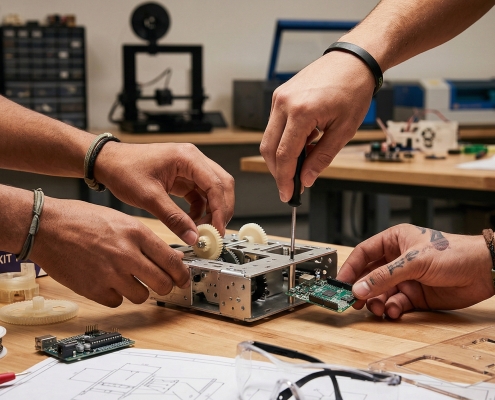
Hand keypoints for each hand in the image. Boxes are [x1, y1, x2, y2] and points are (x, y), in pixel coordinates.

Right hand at [31, 197, 189, 306]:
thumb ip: (144, 239)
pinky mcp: (93, 289)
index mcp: (136, 233)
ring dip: (139, 291)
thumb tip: (167, 257)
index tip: (184, 279)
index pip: (172, 261)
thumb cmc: (81, 219)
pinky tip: (108, 282)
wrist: (45, 227)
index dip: (182, 274)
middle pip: (162, 283)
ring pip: (141, 296)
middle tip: (162, 284)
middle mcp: (127, 255)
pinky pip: (116, 302)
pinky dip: (115, 296)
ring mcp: (110, 274)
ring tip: (128, 279)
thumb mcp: (120, 220)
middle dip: (166, 286)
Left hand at [95, 142, 234, 243]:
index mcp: (187, 157)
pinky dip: (201, 210)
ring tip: (202, 230)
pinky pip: (201, 195)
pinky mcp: (184, 177)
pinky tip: (191, 222)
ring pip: (214, 191)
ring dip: (212, 211)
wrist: (108, 162)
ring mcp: (190, 168)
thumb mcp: (149, 197)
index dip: (220, 209)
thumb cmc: (124, 170)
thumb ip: (173, 218)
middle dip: (222, 210)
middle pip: (222, 185)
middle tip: (215, 231)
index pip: (216, 184)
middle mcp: (193, 159)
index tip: (217, 230)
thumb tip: (192, 236)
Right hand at [260, 51, 374, 201]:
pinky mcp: (280, 96)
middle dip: (278, 171)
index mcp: (301, 112)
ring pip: (269, 138)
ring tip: (302, 161)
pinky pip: (275, 125)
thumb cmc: (353, 89)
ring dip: (281, 157)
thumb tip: (306, 178)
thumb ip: (322, 157)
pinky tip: (302, 143)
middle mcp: (284, 103)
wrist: (353, 60)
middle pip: (269, 149)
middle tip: (291, 185)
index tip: (288, 194)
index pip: (284, 155)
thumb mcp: (344, 130)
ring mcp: (279, 98)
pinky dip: (284, 140)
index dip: (285, 179)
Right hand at [336, 224, 493, 317]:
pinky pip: (395, 304)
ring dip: (376, 301)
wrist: (483, 271)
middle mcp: (397, 260)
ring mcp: (405, 278)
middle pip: (369, 276)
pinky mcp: (414, 295)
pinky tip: (393, 311)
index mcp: (394, 241)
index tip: (339, 282)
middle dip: (361, 289)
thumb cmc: (454, 252)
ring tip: (376, 308)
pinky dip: (391, 309)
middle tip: (352, 301)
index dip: (350, 268)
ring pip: (380, 292)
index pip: (363, 253)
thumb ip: (384, 276)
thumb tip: (360, 288)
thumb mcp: (414, 261)